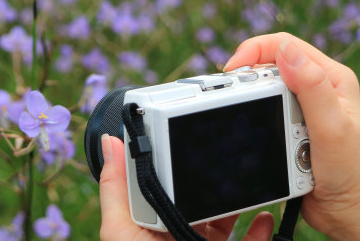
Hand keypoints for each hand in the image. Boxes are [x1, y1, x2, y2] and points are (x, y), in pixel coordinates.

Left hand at [99, 133, 274, 240]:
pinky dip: (259, 230)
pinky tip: (263, 217)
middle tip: (225, 160)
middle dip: (212, 182)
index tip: (186, 140)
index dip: (175, 164)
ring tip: (247, 183)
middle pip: (199, 202)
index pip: (165, 186)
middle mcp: (177, 233)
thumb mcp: (121, 232)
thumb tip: (108, 141)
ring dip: (239, 201)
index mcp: (151, 224)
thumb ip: (115, 189)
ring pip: (225, 221)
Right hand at [224, 32, 359, 240]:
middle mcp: (316, 88)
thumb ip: (312, 87)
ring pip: (261, 90)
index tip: (232, 71)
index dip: (253, 51)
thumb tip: (285, 51)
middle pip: (268, 65)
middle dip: (248, 80)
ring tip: (259, 124)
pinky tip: (262, 135)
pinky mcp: (288, 126)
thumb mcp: (332, 127)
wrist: (348, 212)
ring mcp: (300, 107)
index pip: (284, 46)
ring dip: (253, 105)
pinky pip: (261, 113)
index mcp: (330, 78)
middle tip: (236, 98)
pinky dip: (254, 122)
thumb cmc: (353, 174)